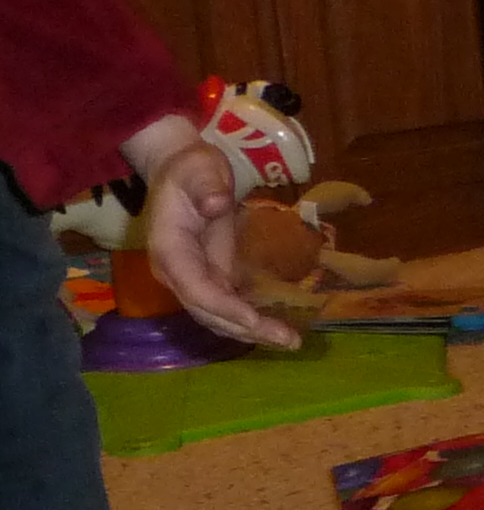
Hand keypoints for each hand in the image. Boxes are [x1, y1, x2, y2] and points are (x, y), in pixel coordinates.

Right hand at [124, 117, 295, 347]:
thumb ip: (207, 186)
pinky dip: (249, 321)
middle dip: (246, 328)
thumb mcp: (200, 168)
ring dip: (250, 332)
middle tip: (288, 341)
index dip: (224, 308)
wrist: (184, 171)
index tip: (254, 320)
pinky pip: (226, 308)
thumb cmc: (192, 169)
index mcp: (169, 248)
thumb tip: (216, 203)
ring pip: (216, 317)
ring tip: (289, 342)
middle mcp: (176, 271)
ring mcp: (190, 278)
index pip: (195, 289)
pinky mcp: (208, 278)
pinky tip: (277, 329)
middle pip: (208, 312)